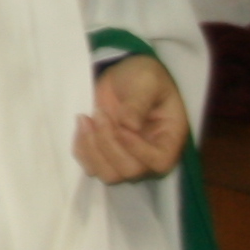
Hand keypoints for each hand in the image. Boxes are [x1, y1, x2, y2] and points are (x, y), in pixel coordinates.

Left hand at [75, 53, 190, 182]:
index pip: (160, 162)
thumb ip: (139, 102)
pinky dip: (81, 148)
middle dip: (108, 144)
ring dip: (92, 148)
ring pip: (108, 174)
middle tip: (100, 113)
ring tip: (86, 118)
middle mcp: (150, 154)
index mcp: (169, 137)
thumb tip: (130, 126)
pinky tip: (82, 124)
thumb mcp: (146, 81)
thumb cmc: (143, 76)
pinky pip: (90, 166)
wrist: (124, 74)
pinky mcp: (106, 155)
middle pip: (130, 171)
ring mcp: (127, 158)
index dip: (138, 150)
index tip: (121, 126)